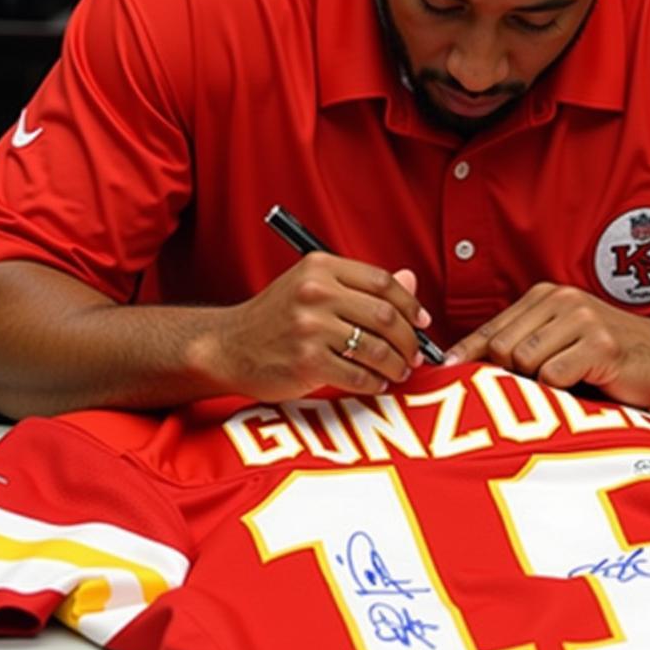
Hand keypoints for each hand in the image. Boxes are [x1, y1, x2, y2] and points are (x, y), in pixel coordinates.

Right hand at [201, 254, 431, 399]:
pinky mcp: (306, 362)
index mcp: (320, 267)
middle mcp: (315, 293)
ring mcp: (310, 328)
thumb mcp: (313, 288)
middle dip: (409, 340)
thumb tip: (411, 281)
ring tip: (398, 370)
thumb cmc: (276, 318)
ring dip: (396, 364)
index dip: (410, 304)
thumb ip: (361, 286)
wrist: (228, 347)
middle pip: (385, 316)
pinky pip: (358, 375)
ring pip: (376, 348)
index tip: (422, 322)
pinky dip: (375, 382)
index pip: (382, 282)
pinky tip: (376, 382)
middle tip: (415, 354)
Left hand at [445, 283, 649, 406]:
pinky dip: (562, 390)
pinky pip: (554, 376)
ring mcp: (582, 318)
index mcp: (545, 296)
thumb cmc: (608, 356)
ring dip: (539, 384)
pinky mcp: (600, 343)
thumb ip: (519, 346)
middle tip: (531, 390)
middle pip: (504, 348)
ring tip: (563, 387)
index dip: (468, 353)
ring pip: (526, 362)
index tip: (445, 371)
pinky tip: (582, 385)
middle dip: (509, 375)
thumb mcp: (559, 341)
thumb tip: (461, 364)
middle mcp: (561, 300)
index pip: (493, 328)